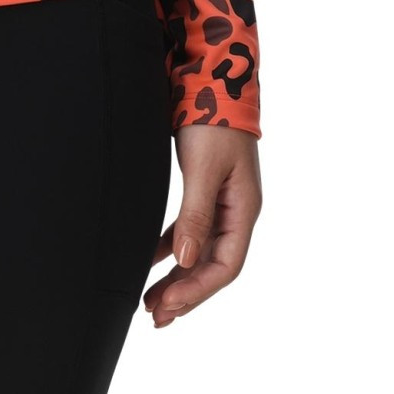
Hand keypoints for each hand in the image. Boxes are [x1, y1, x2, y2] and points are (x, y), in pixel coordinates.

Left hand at [143, 125, 260, 327]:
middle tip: (156, 317)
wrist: (210, 76)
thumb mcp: (204, 169)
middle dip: (186, 292)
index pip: (226, 264)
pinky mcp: (203, 189)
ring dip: (177, 275)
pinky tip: (150, 260)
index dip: (198, 289)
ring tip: (151, 299)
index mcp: (244, 209)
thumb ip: (196, 215)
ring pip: (199, 250)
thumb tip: (187, 262)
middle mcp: (235, 210)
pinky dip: (170, 247)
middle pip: (213, 264)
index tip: (168, 304)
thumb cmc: (212, 120)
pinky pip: (188, 229)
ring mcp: (221, 201)